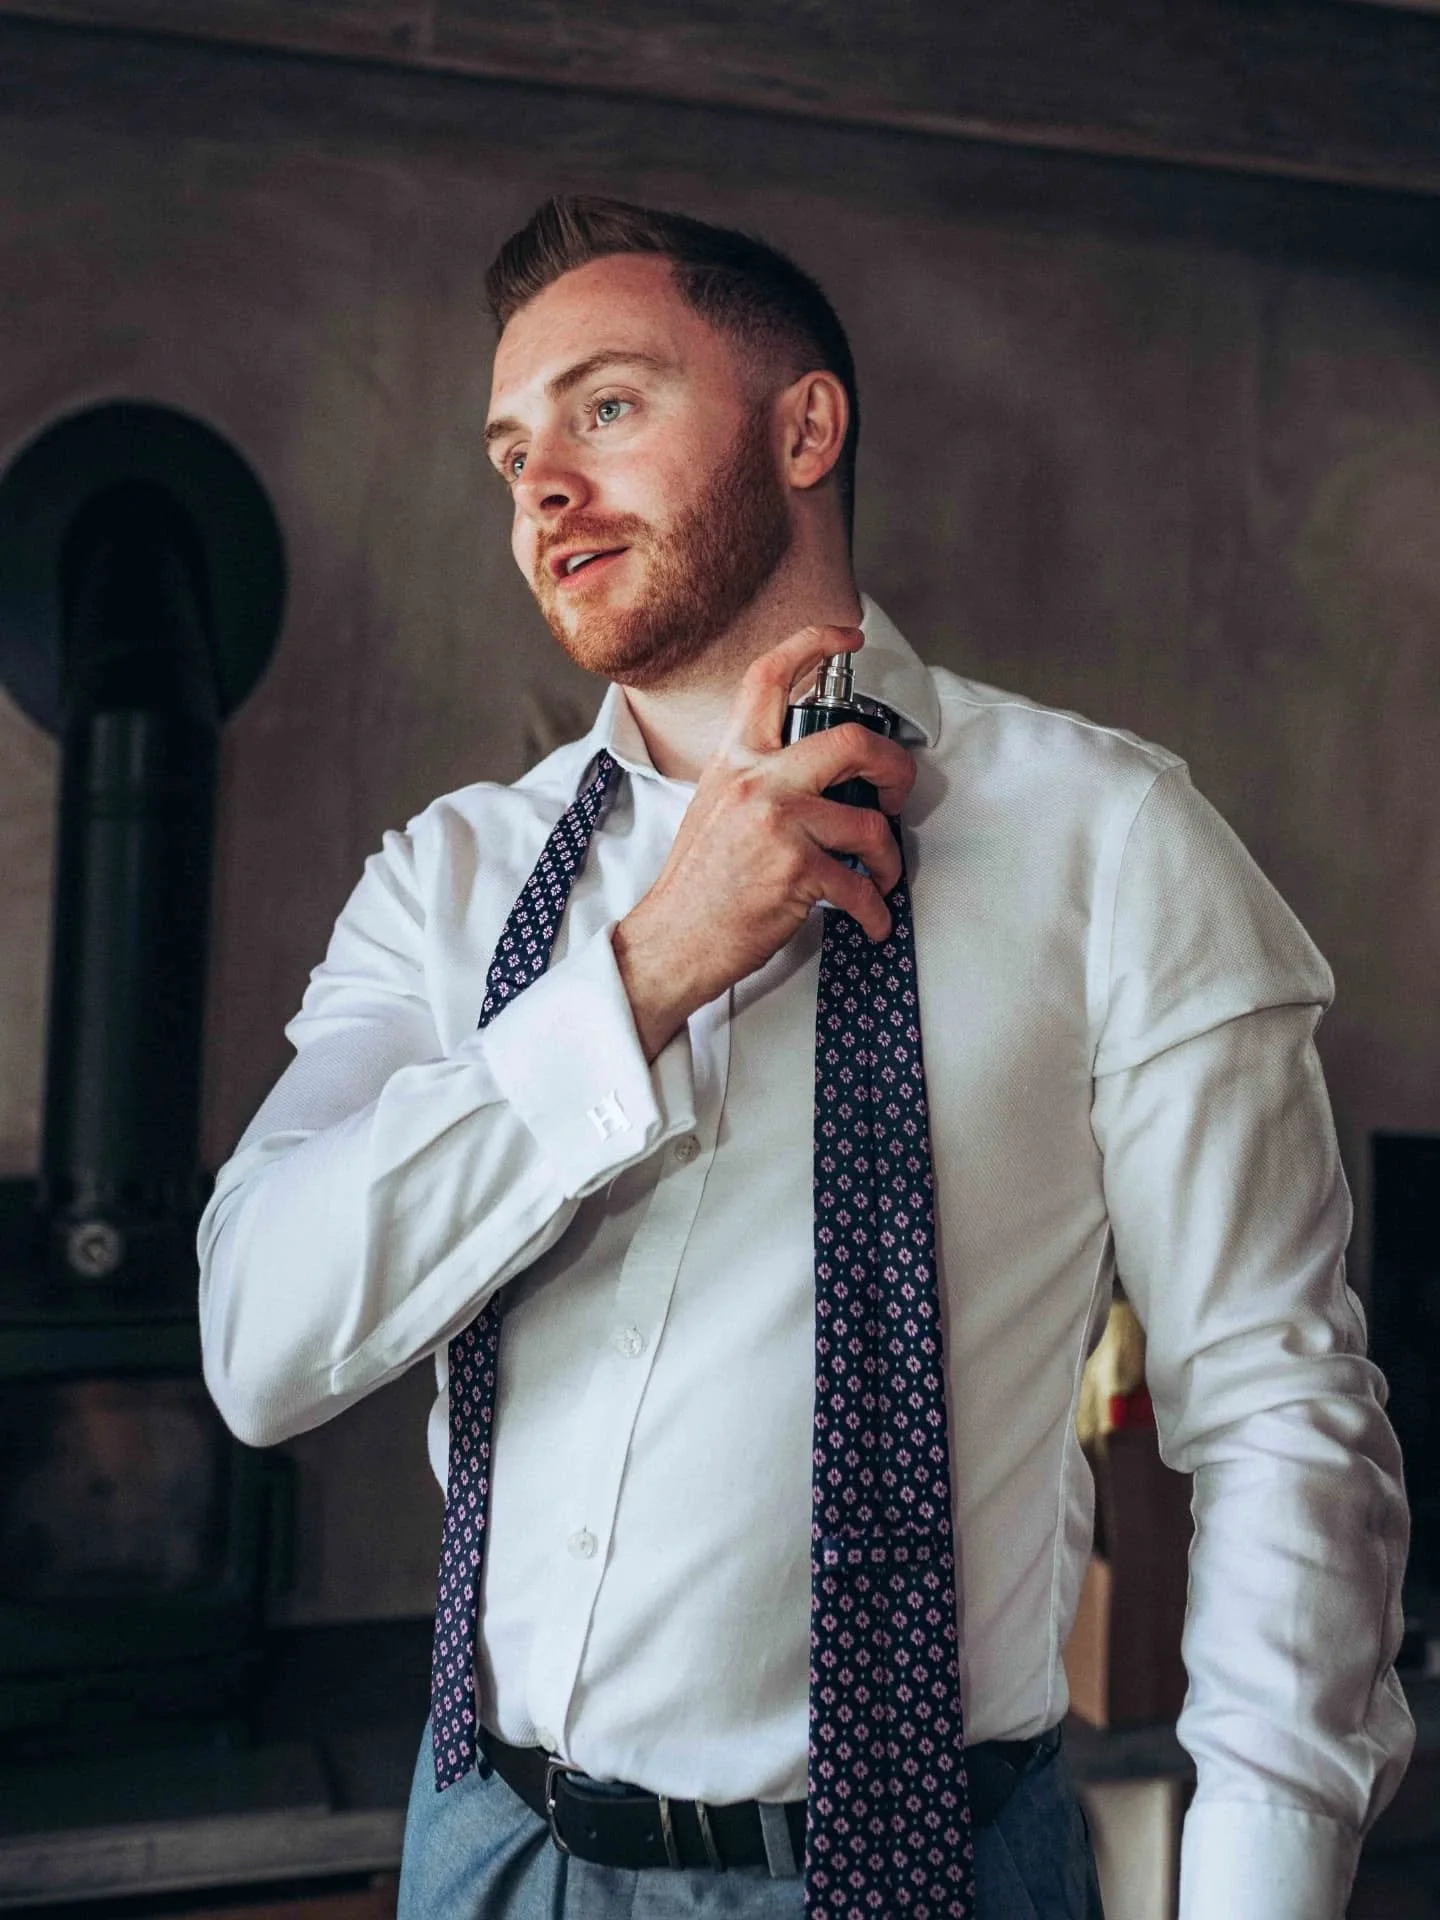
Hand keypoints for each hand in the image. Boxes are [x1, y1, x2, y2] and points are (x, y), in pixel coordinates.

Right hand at [612, 624, 915, 1059]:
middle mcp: (758, 781)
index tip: (847, 638)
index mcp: (735, 759)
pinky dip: (875, 911)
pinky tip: (871, 919)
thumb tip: (818, 771)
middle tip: (895, 792)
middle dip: (895, 767)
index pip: (768, 677)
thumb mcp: (717, 805)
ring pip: (870, 824)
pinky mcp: (797, 870)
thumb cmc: (698, 882)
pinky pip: (861, 886)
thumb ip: (759, 777)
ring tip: (881, 876)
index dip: (813, 642)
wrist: (672, 939)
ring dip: (888, 859)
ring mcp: (778, 823)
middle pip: (852, 741)